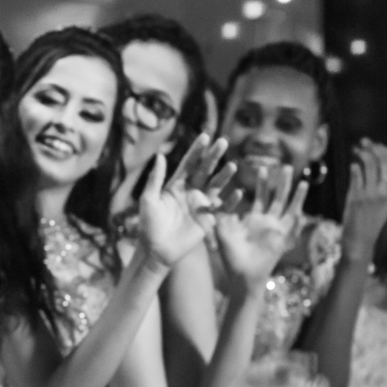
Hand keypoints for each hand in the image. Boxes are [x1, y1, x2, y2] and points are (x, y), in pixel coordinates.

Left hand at [137, 134, 234, 269]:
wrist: (156, 250)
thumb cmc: (148, 224)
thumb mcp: (149, 200)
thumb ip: (155, 179)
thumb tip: (160, 155)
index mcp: (176, 185)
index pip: (188, 164)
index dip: (196, 150)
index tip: (205, 136)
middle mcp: (190, 191)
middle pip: (204, 170)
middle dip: (213, 156)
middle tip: (223, 141)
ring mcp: (200, 204)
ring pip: (215, 186)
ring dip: (224, 176)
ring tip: (232, 165)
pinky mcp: (207, 219)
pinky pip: (221, 208)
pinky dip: (230, 202)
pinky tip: (238, 193)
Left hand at [215, 166, 307, 292]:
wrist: (241, 275)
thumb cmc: (229, 256)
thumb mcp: (221, 230)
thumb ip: (216, 214)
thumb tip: (205, 198)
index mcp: (252, 219)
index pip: (259, 196)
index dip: (260, 183)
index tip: (260, 167)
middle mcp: (266, 221)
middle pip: (275, 196)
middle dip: (279, 181)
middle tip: (282, 165)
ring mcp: (276, 228)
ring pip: (286, 205)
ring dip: (292, 191)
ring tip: (297, 177)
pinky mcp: (283, 235)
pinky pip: (293, 219)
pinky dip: (299, 205)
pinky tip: (303, 191)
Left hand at [341, 139, 386, 262]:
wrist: (361, 244)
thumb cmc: (369, 225)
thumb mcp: (382, 205)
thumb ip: (380, 187)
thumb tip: (371, 166)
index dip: (386, 151)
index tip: (377, 145)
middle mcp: (385, 192)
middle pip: (383, 160)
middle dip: (373, 147)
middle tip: (363, 142)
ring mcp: (371, 195)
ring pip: (369, 164)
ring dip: (362, 153)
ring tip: (355, 150)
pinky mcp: (356, 198)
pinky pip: (356, 176)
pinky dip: (354, 167)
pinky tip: (352, 164)